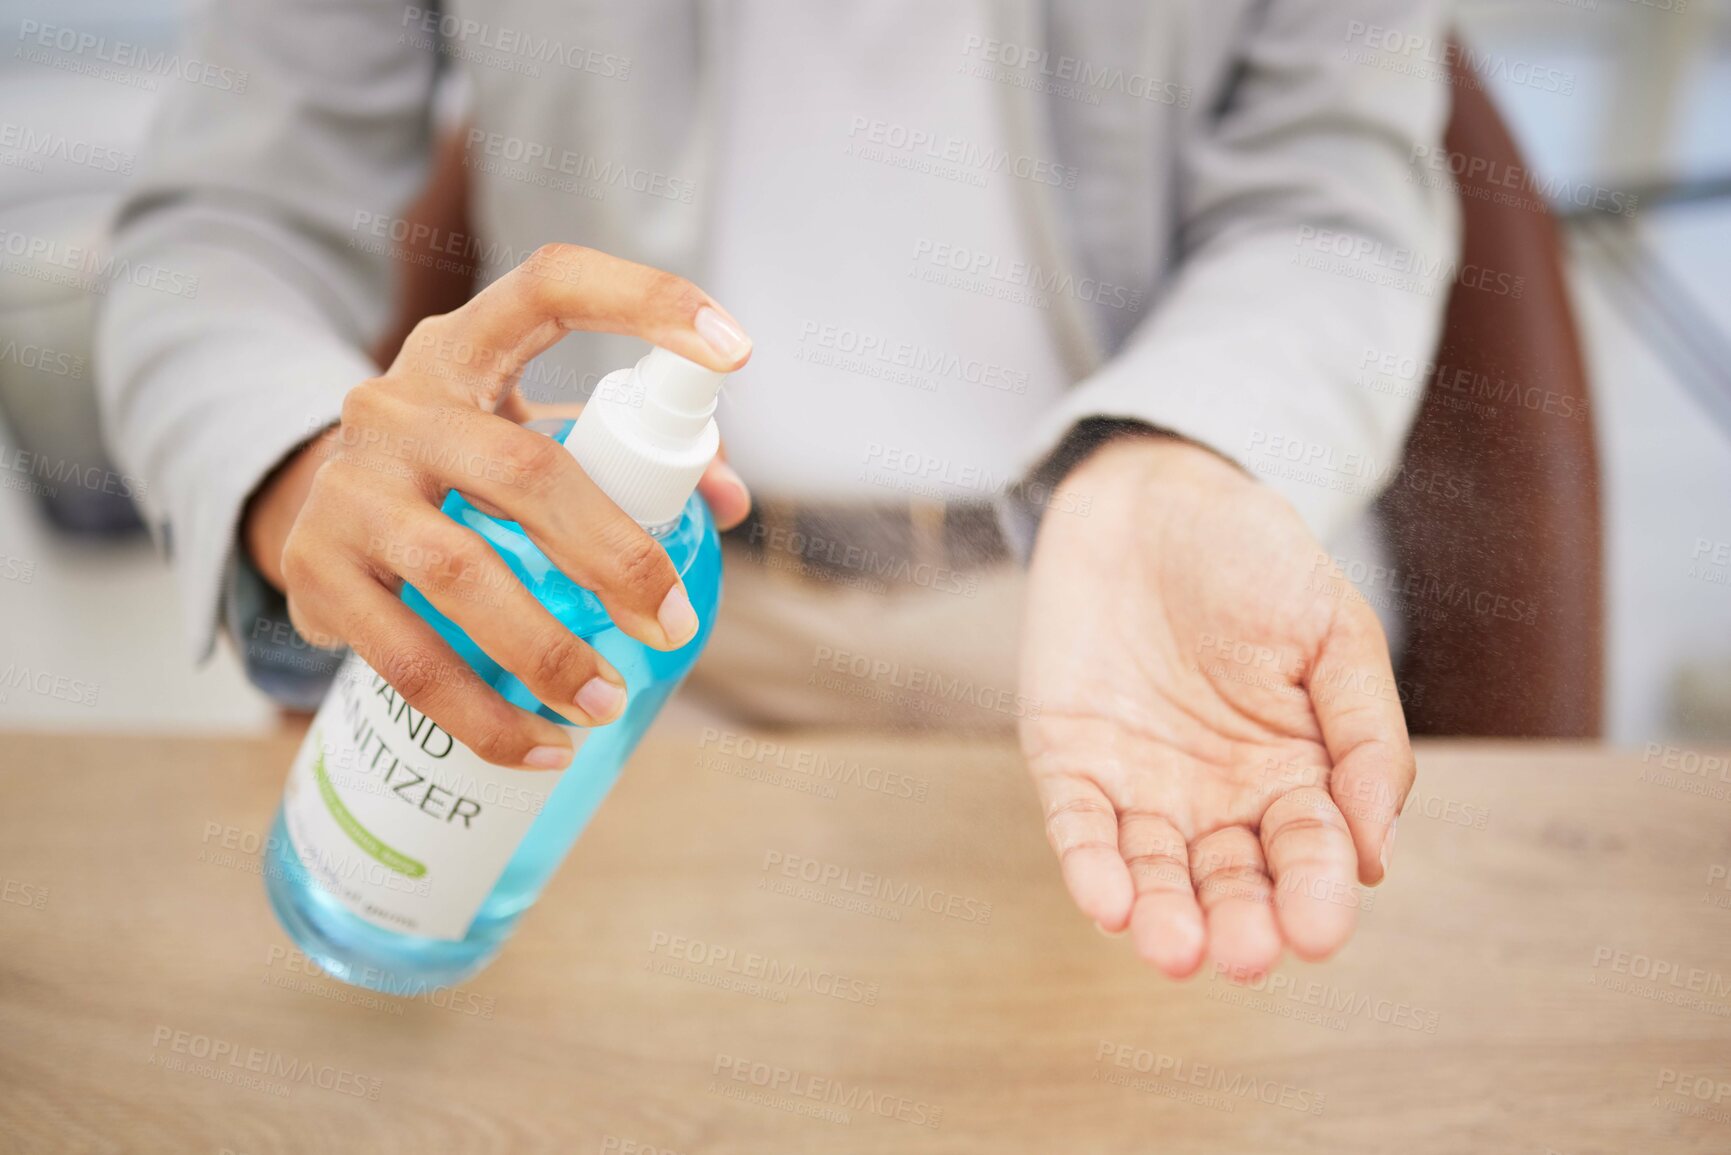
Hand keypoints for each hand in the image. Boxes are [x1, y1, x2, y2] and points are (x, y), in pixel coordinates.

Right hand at [243, 245, 752, 769]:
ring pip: (460, 574)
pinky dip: (484, 717)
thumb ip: (627, 454)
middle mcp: (398, 404)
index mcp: (467, 350)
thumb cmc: (461, 465)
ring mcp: (350, 489)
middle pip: (521, 471)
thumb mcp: (529, 434)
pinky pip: (409, 662)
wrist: (309, 502)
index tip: (737, 351)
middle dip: (614, 554)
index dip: (645, 302)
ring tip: (609, 704)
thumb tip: (729, 503)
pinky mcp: (316, 574)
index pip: (553, 286)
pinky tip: (544, 750)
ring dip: (549, 652)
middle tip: (673, 625)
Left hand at [1018, 436, 1414, 978]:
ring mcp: (1142, 784)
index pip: (1310, 852)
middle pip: (1232, 881)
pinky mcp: (1070, 763)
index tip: (1320, 928)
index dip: (1316, 892)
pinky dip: (1090, 867)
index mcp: (1296, 773)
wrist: (1152, 495)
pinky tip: (1107, 902)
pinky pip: (1079, 828)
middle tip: (1242, 952)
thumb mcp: (1334, 631)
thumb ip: (1366, 736)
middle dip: (1238, 921)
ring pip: (1154, 873)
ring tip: (1173, 947)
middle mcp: (1219, 797)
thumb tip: (1377, 855)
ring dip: (1162, 915)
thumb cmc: (1256, 557)